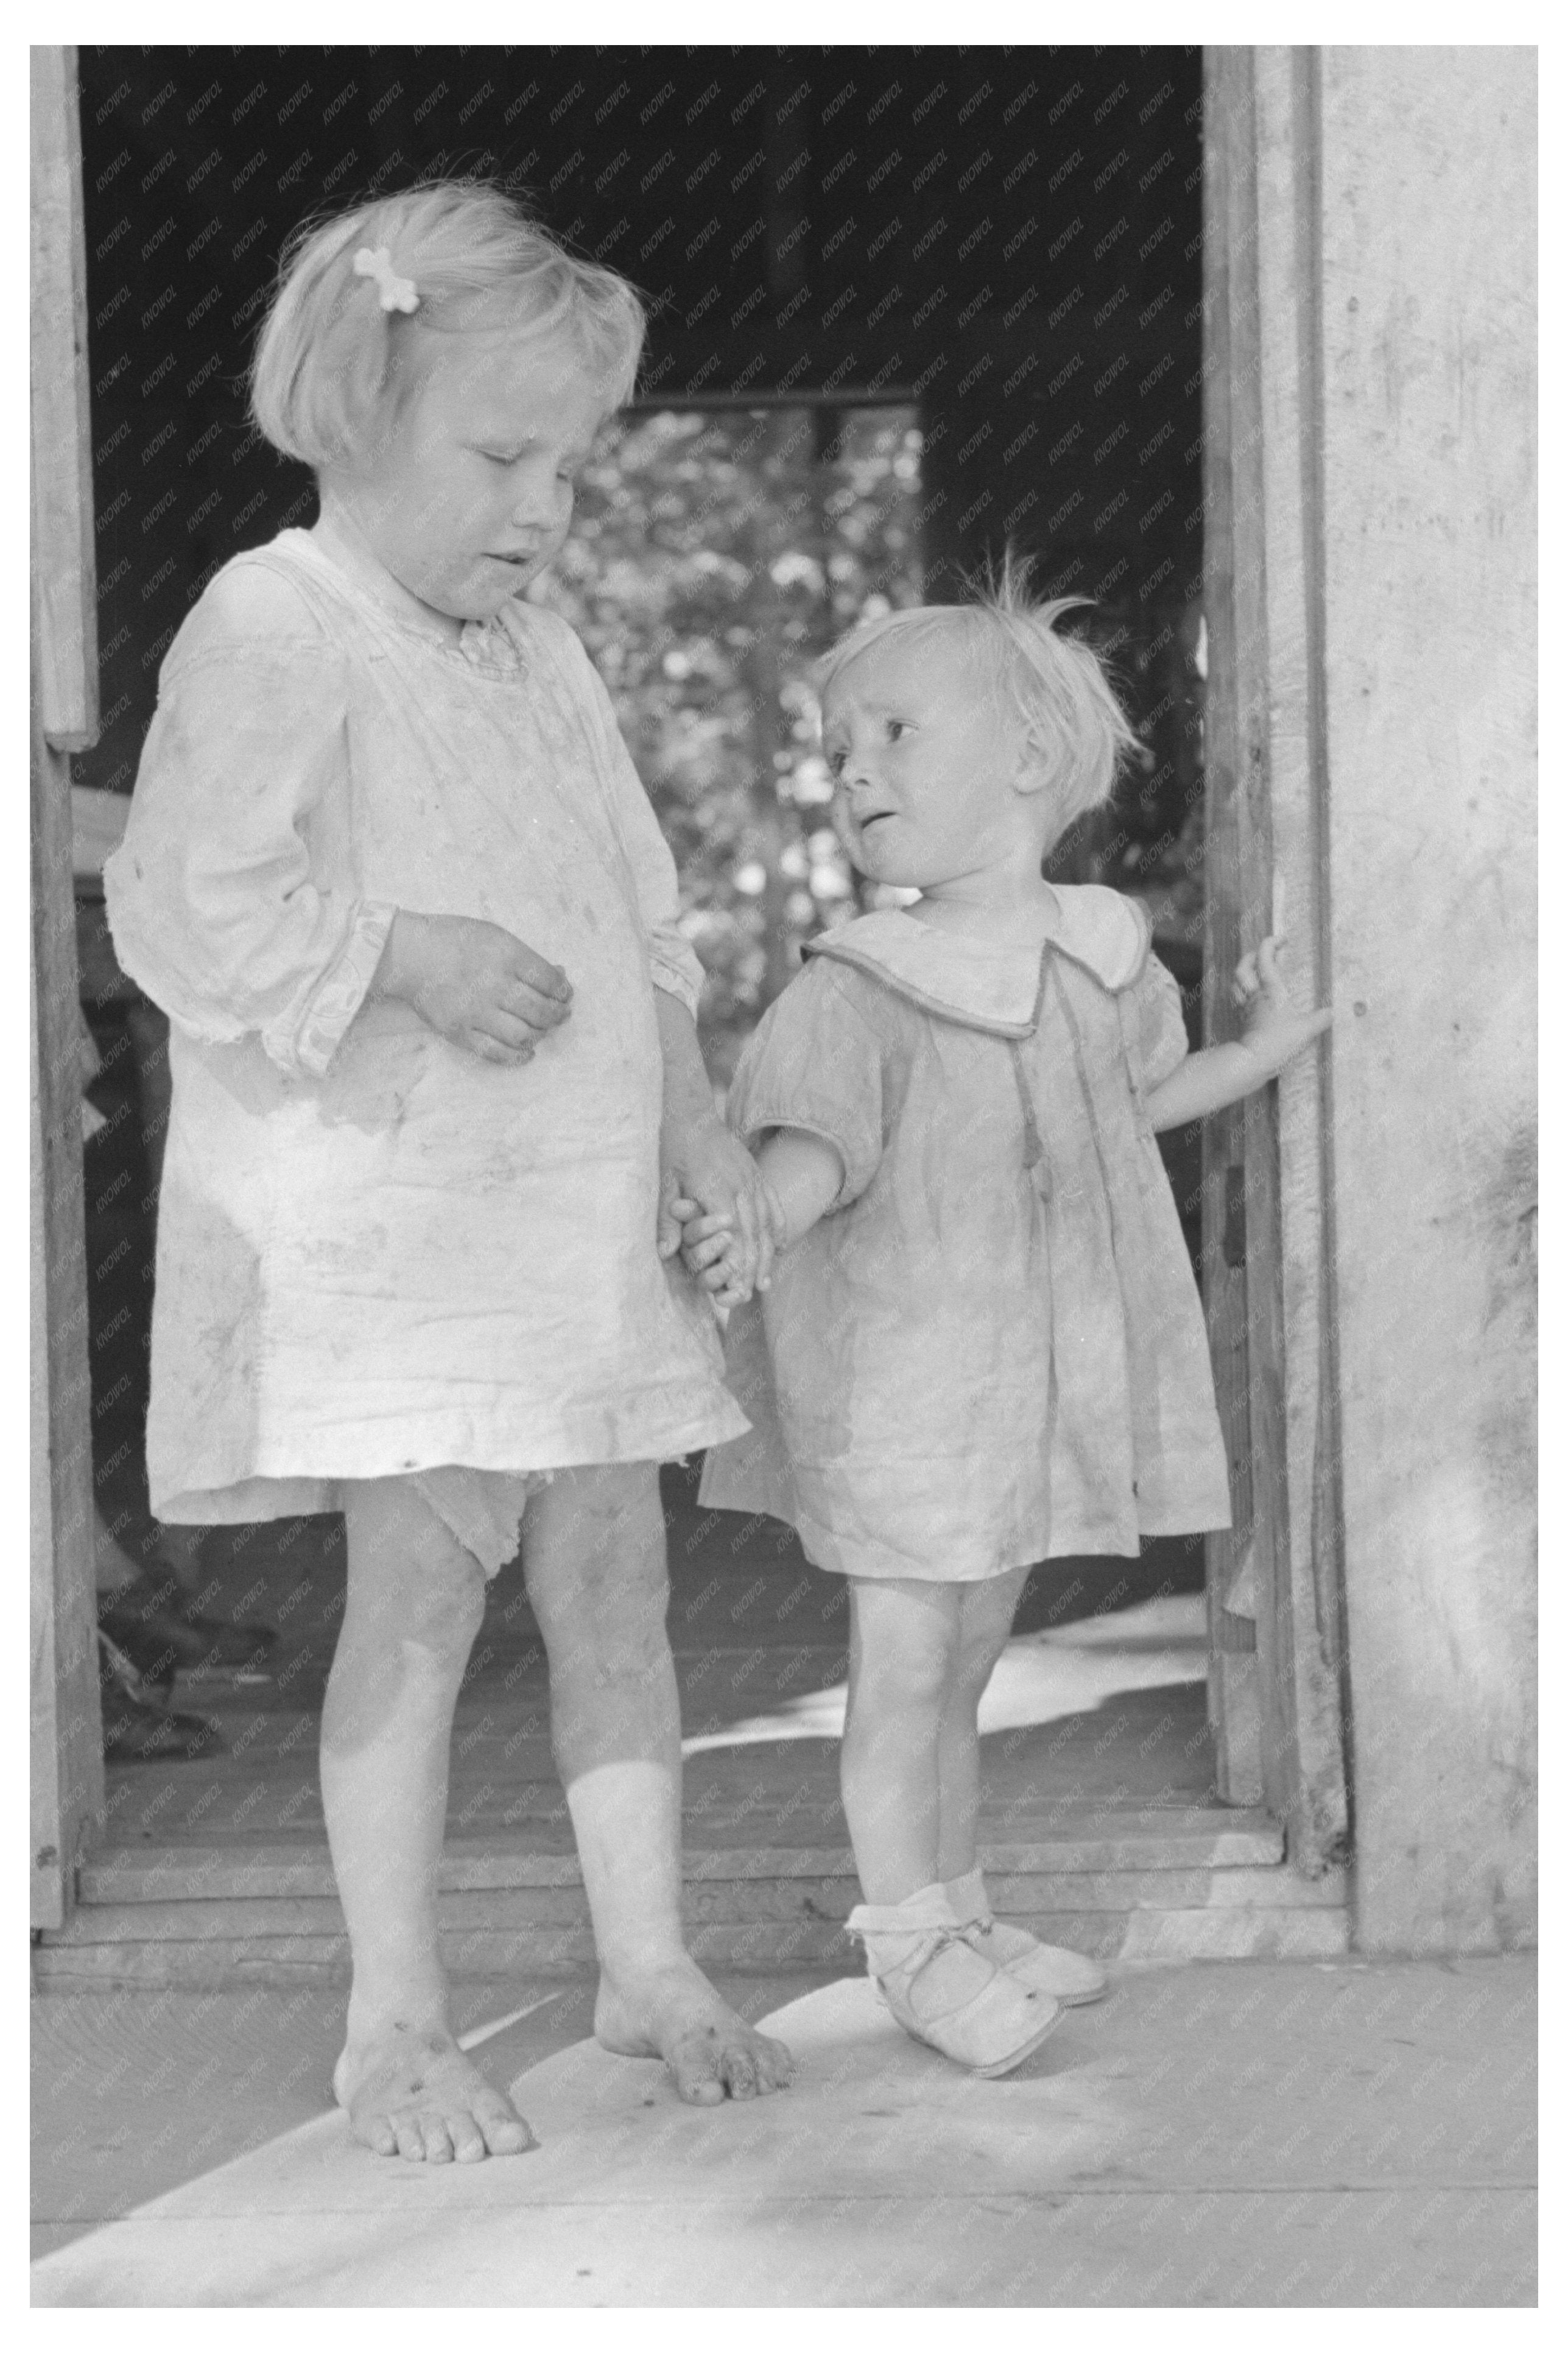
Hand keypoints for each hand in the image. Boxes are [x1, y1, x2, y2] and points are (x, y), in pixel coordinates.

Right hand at [374, 911, 570, 1065]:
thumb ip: (527, 958)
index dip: (564, 991)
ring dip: (540, 1035)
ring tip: (541, 1030)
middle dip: (558, 1015)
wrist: (410, 955)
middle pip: (541, 1011)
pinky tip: (526, 1052)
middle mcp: (493, 985)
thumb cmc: (456, 941)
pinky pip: (495, 1053)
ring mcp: (475, 1011)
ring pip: (523, 1035)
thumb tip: (560, 976)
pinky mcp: (459, 1032)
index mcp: (506, 956)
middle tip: (560, 1014)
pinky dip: (517, 1057)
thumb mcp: (496, 936)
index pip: (549, 981)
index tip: (565, 994)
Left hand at [658, 1115, 784, 1302]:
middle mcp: (741, 1187)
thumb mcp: (665, 1181)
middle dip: (753, 1267)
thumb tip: (665, 1253)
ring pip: (766, 1223)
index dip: (737, 1264)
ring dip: (767, 1254)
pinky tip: (779, 1247)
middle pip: (753, 1234)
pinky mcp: (757, 1174)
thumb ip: (668, 1218)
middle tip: (752, 1293)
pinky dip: (777, 1228)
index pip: (734, 1235)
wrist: (693, 1114)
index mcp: (717, 1190)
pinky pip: (773, 1205)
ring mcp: (753, 1180)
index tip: (737, 1288)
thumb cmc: (675, 1148)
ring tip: (765, 1281)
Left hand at [1233, 936, 1331, 1079]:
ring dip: (1244, 974)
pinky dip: (1245, 994)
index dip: (1271, 944)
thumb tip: (1332, 1013)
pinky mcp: (1244, 1022)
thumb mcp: (1306, 1028)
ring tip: (1256, 972)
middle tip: (1265, 954)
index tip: (1283, 939)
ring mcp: (1247, 1008)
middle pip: (1243, 967)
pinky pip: (1240, 1002)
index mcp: (1270, 988)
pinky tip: (1254, 999)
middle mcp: (1255, 994)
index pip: (1265, 957)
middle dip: (1252, 956)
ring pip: (1237, 984)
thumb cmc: (1278, 1040)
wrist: (1253, 1060)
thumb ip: (1321, 1019)